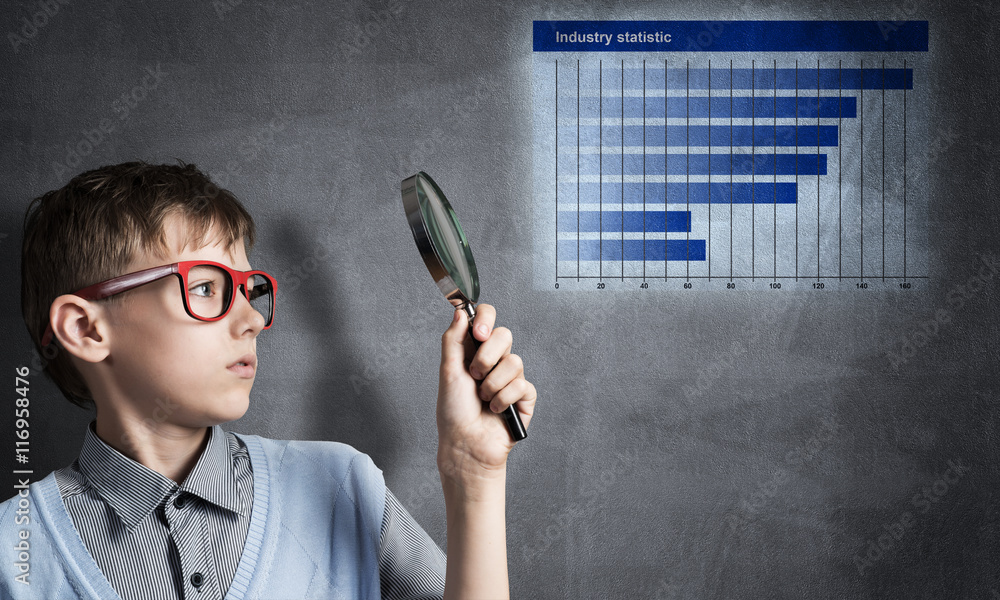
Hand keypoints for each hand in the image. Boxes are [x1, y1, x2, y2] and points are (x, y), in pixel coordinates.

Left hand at [437, 303, 535, 483]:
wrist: (466, 444)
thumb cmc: (453, 412)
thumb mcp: (448, 371)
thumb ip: (453, 339)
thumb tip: (460, 311)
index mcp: (474, 350)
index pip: (486, 319)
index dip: (486, 319)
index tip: (478, 333)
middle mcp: (494, 361)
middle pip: (505, 335)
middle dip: (487, 357)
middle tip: (475, 375)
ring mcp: (510, 378)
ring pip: (514, 362)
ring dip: (493, 384)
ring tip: (483, 399)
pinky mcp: (524, 397)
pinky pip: (523, 385)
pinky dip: (504, 399)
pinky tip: (495, 410)